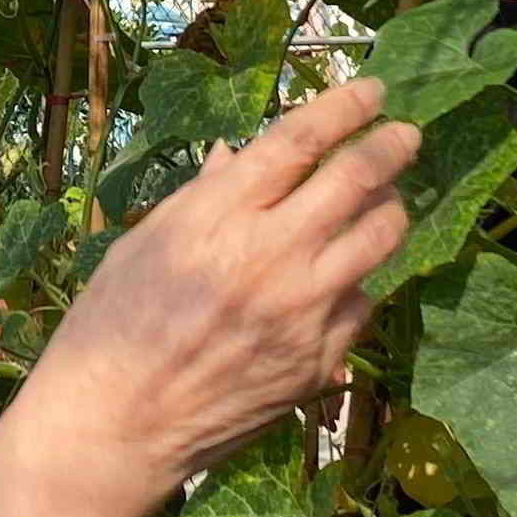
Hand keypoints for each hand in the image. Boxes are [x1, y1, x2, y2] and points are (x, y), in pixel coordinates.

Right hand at [25, 77, 415, 490]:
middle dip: (391, 145)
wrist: (116, 425)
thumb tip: (235, 157)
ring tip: (388, 200)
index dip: (345, 107)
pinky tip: (342, 281)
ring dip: (392, 209)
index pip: (302, 140)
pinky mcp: (319, 360)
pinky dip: (357, 283)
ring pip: (381, 239)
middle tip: (404, 134)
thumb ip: (204, 197)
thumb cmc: (112, 325)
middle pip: (358, 179)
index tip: (372, 91)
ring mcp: (304, 311)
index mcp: (221, 215)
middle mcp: (272, 255)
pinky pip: (362, 304)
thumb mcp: (145, 242)